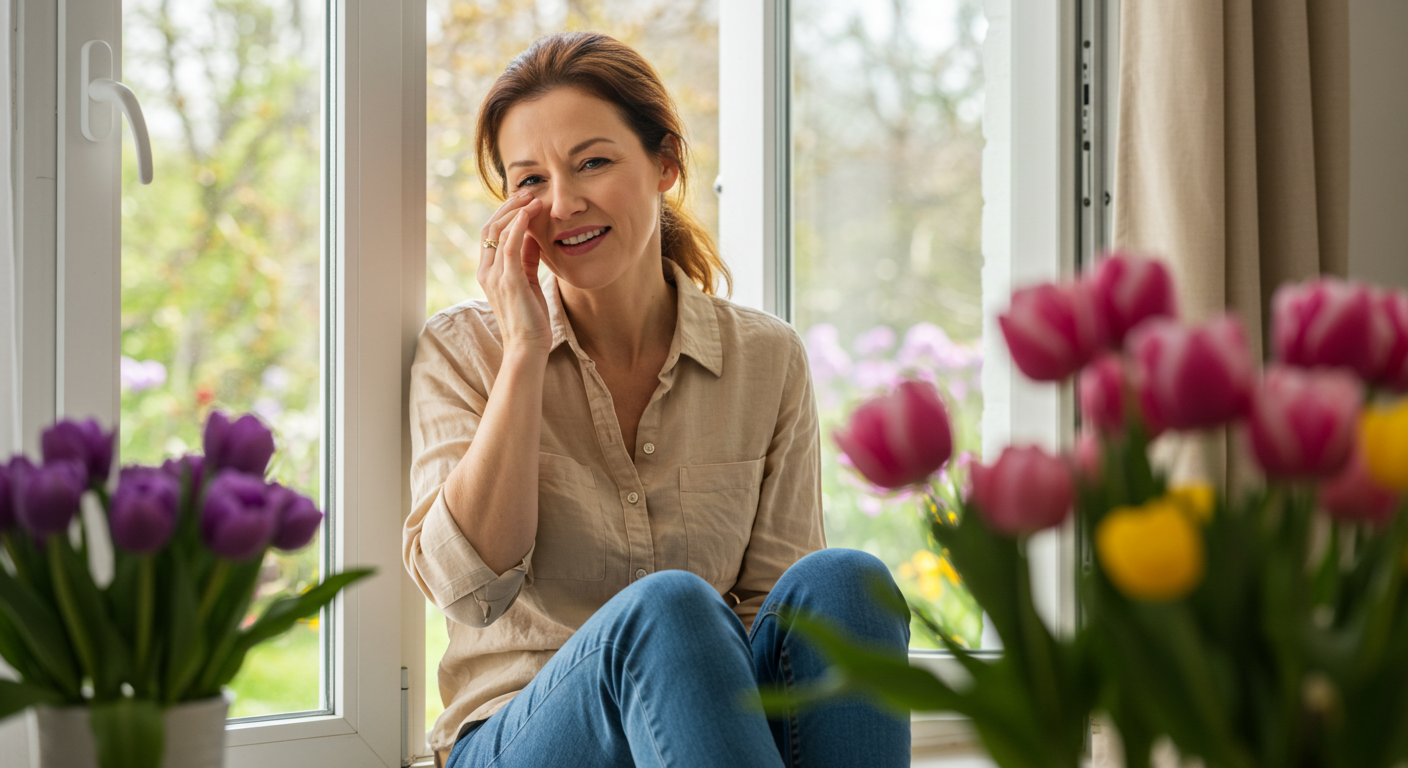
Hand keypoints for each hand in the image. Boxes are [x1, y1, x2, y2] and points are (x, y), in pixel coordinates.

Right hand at [478, 192, 552, 356]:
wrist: (527, 347)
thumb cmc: (529, 318)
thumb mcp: (527, 282)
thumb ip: (527, 259)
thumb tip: (534, 236)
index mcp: (488, 272)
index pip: (490, 233)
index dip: (505, 212)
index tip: (524, 199)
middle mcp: (487, 272)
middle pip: (490, 227)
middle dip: (509, 206)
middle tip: (529, 192)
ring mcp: (496, 276)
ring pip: (498, 232)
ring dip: (517, 211)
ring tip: (534, 198)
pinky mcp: (509, 281)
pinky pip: (509, 246)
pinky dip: (518, 227)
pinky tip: (529, 214)